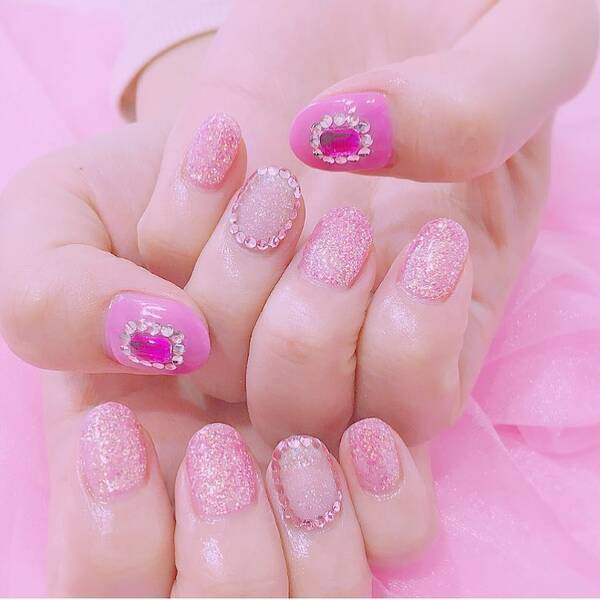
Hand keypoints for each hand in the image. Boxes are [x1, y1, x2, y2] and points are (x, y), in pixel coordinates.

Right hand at [0, 122, 433, 595]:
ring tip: (307, 221)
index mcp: (138, 453)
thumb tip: (156, 341)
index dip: (120, 537)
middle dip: (234, 427)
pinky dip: (409, 333)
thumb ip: (51, 298)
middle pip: (250, 581)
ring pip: (335, 483)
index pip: (123, 585)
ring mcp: (329, 439)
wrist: (255, 133)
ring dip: (305, 323)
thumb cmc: (148, 184)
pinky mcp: (411, 393)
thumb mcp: (57, 220)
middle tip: (220, 299)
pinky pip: (424, 416)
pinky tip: (408, 260)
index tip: (120, 414)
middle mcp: (242, 465)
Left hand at [133, 0, 597, 446]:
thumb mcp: (524, 39)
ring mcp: (267, 275)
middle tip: (343, 222)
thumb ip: (484, 101)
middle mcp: (351, 309)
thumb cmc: (467, 15)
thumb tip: (359, 139)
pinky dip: (184, 212)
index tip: (433, 236)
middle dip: (309, 332)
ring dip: (242, 277)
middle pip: (304, 411)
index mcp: (448, 297)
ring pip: (221, 362)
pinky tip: (225, 139)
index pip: (415, 404)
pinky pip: (164, 272)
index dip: (408, 351)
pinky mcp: (205, 224)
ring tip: (279, 176)